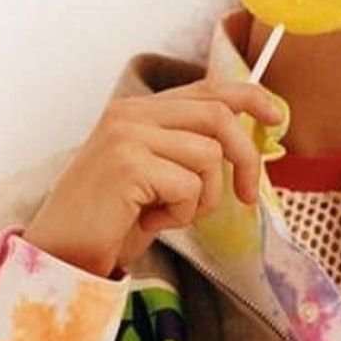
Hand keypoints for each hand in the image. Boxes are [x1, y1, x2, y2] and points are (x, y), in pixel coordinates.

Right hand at [23, 78, 282, 277]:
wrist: (63, 252)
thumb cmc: (111, 222)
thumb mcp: (156, 178)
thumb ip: (188, 152)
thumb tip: (246, 148)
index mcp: (137, 111)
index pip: (206, 88)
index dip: (249, 97)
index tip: (277, 117)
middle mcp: (130, 114)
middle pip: (217, 116)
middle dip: (245, 158)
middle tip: (246, 196)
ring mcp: (127, 136)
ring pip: (207, 156)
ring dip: (202, 198)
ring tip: (168, 215)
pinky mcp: (128, 164)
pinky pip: (188, 186)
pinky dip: (180, 214)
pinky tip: (150, 222)